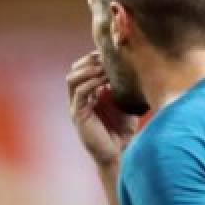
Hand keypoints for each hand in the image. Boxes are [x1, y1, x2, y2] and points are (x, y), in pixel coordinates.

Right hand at [65, 50, 136, 168]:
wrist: (119, 152)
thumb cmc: (123, 129)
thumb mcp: (125, 101)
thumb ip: (122, 85)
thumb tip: (131, 65)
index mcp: (89, 94)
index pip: (84, 68)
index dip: (94, 57)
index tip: (111, 53)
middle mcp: (80, 98)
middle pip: (75, 70)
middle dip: (89, 60)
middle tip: (106, 57)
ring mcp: (77, 106)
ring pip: (72, 78)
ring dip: (88, 69)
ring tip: (103, 67)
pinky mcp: (78, 114)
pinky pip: (80, 92)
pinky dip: (91, 82)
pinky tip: (104, 79)